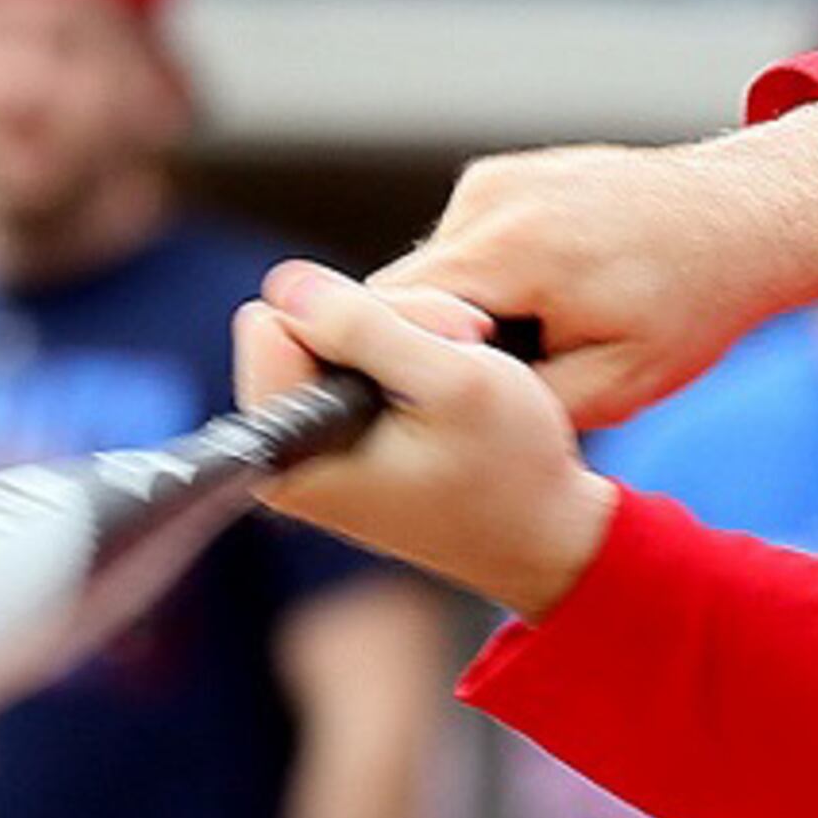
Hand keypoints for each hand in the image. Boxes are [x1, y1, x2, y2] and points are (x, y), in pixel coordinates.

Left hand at [240, 265, 619, 617]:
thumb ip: (364, 327)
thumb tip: (285, 283)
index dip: (352, 314)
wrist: (545, 534)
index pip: (272, 320)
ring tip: (455, 372)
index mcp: (294, 453)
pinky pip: (349, 359)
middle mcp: (286, 454)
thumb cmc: (511, 471)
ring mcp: (311, 447)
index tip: (421, 349)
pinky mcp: (338, 439)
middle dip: (379, 319)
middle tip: (453, 352)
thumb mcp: (453, 382)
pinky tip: (442, 384)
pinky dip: (401, 354)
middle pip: (296, 321)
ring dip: (401, 333)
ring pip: (328, 332)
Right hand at [379, 103, 817, 428]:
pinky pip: (466, 242)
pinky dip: (492, 279)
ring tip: (541, 338)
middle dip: (434, 345)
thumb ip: (522, 401)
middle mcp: (488, 199)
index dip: (398, 369)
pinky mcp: (503, 173)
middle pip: (404, 293)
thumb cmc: (692, 306)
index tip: (422, 412)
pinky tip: (551, 297)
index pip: (394, 317)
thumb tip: (445, 413)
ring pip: (435, 271)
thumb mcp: (617, 385)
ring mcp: (493, 178)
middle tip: (487, 390)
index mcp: (510, 250)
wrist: (745, 217)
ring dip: (466, 314)